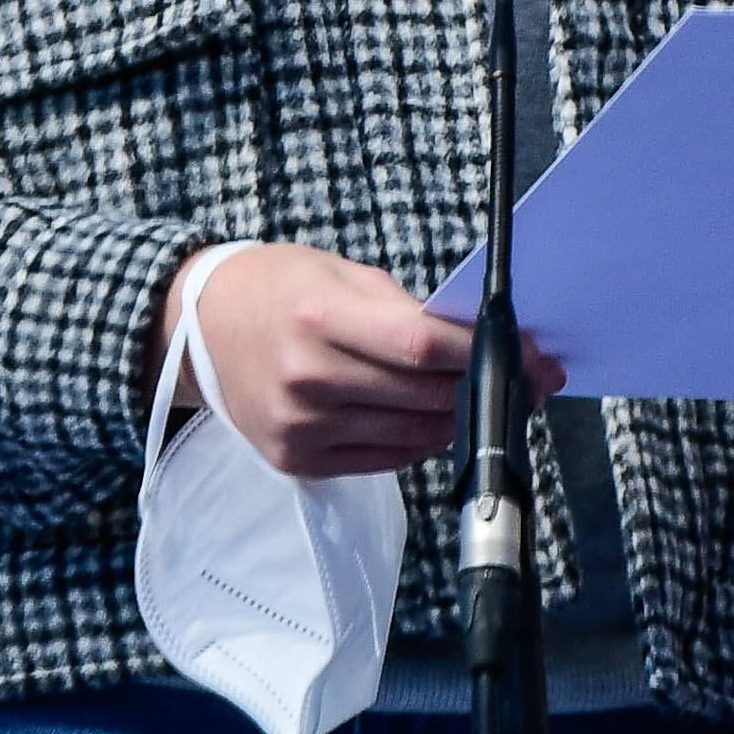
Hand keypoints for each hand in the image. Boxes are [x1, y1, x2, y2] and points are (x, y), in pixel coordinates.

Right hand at [145, 242, 565, 479]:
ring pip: (414, 433)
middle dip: (487, 386)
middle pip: (424, 394)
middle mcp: (309, 380)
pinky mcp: (298, 461)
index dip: (483, 352)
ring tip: (487, 395)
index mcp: (318, 319)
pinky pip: (386, 458)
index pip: (420, 345)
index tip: (534, 353)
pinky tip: (437, 416)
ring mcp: (303, 428)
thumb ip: (403, 308)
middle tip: (530, 375)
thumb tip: (476, 337)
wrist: (199, 328)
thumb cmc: (276, 288)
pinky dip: (421, 438)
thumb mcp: (337, 273)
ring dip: (460, 415)